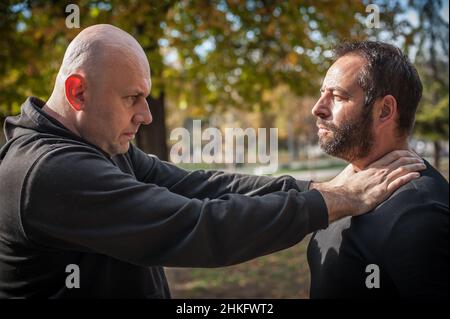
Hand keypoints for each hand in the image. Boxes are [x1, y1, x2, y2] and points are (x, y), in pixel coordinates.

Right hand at [311, 150, 425, 222]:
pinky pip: (399, 182)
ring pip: (402, 169)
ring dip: (414, 166)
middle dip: (413, 158)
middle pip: (400, 160)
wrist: (341, 197)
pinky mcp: (382, 191)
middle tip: (420, 159)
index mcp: (372, 166)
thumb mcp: (350, 173)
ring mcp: (381, 181)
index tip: (411, 154)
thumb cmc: (344, 187)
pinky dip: (409, 177)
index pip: (392, 155)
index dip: (404, 153)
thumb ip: (357, 167)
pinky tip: (417, 175)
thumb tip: (357, 164)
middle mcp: (378, 171)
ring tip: (423, 166)